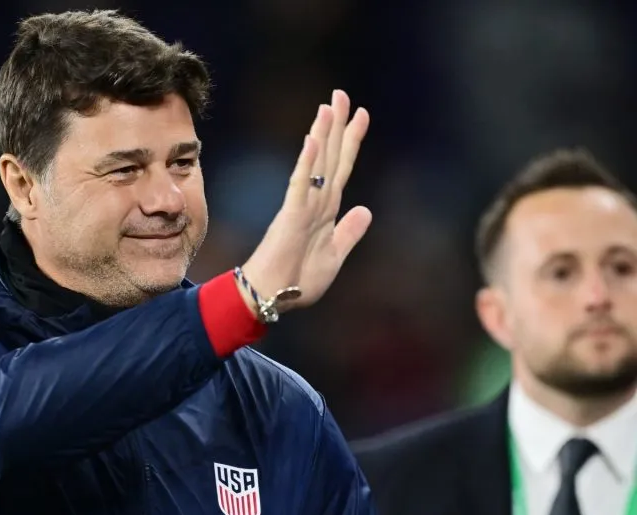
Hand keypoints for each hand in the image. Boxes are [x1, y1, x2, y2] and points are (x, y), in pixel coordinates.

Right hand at [240, 90, 370, 311]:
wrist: (271, 297)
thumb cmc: (297, 281)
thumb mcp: (334, 257)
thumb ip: (349, 233)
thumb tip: (365, 209)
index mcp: (326, 211)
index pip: (341, 168)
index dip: (351, 141)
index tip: (361, 114)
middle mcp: (315, 202)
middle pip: (330, 157)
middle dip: (337, 125)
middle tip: (341, 93)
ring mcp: (302, 206)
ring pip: (316, 163)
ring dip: (323, 134)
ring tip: (329, 105)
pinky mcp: (291, 216)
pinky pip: (301, 184)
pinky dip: (308, 162)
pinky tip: (313, 140)